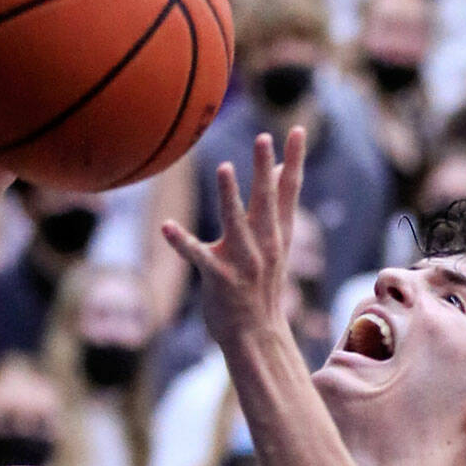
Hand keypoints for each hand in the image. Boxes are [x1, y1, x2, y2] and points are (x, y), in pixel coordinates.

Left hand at [161, 128, 305, 353]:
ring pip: (236, 224)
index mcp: (277, 235)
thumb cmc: (261, 286)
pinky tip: (166, 227)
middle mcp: (264, 245)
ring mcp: (242, 262)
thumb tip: (278, 169)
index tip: (298, 130)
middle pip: (266, 201)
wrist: (257, 335)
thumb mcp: (275, 246)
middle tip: (263, 138)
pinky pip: (197, 257)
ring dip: (230, 197)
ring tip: (226, 169)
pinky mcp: (219, 279)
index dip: (294, 160)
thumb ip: (276, 208)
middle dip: (264, 169)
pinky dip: (181, 242)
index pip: (289, 191)